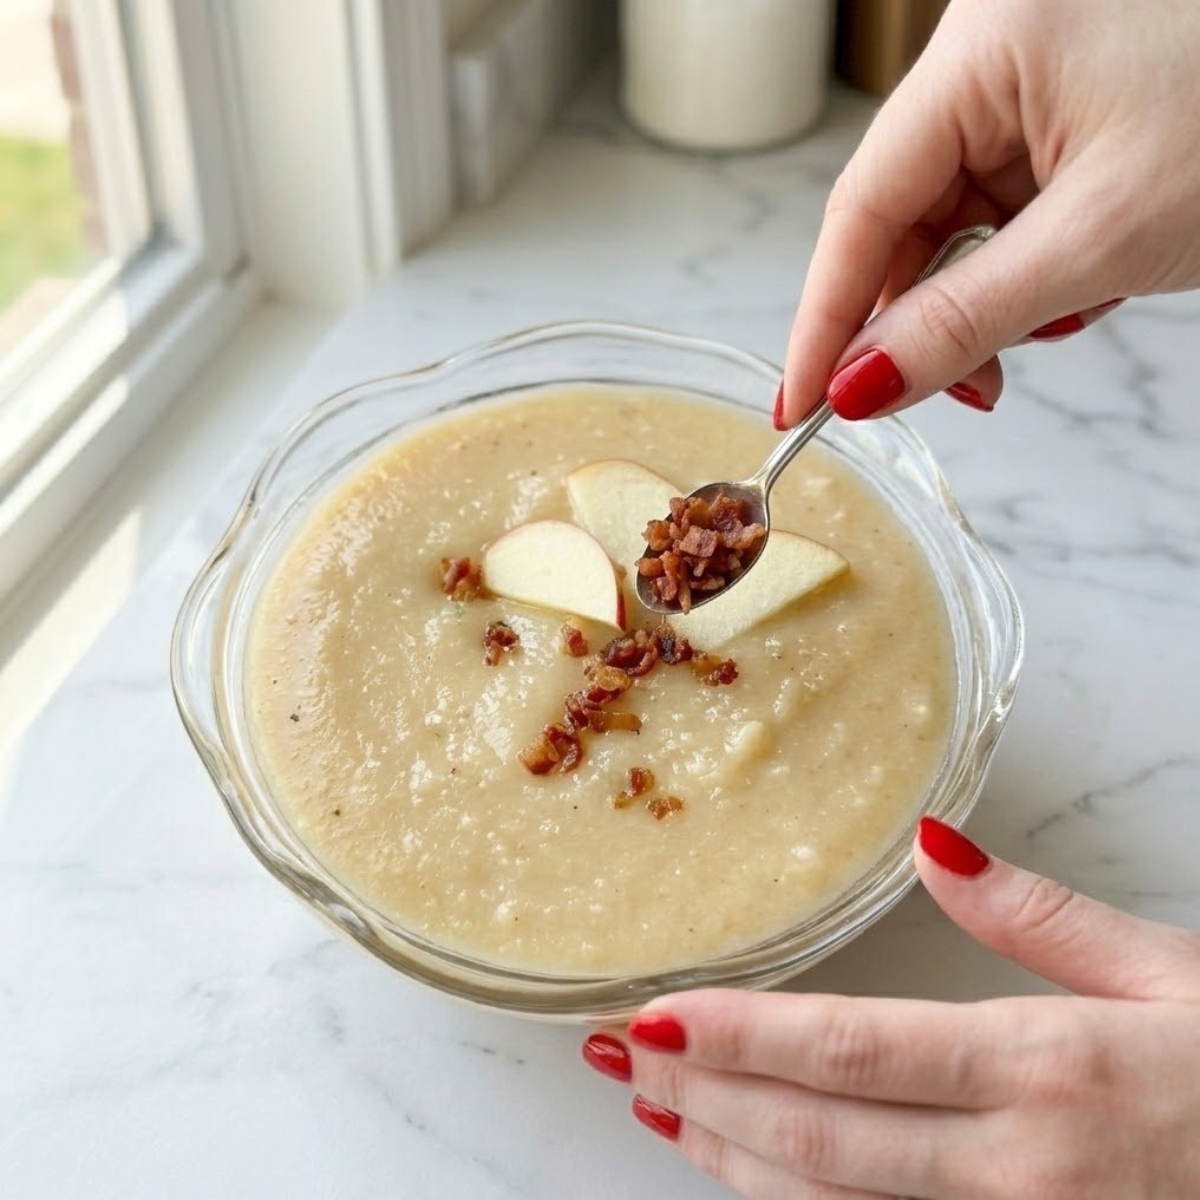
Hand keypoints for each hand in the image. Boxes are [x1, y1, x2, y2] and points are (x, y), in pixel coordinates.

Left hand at [582, 817, 1199, 1198]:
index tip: (656, 1015)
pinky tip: (745, 1173)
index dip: (742, 1038)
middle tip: (620, 1056)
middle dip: (705, 1097)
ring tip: (656, 1109)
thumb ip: (1035, 912)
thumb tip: (932, 842)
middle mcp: (1018, 1170)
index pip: (854, 1051)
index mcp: (1047, 1068)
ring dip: (730, 1159)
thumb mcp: (1163, 970)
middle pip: (820, 1137)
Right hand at [777, 0, 1199, 425]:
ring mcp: (1026, 88)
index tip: (802, 405)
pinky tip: (1072, 291)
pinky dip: (1025, 273)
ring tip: (1037, 335)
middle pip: (903, 221)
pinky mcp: (1062, 119)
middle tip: (943, 394)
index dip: (825, 318)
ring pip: (954, 228)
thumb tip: (863, 386)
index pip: (863, 206)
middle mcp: (988, 60)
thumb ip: (966, 318)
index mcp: (984, 50)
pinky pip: (1006, 217)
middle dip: (919, 319)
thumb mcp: (1102, 236)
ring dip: (982, 303)